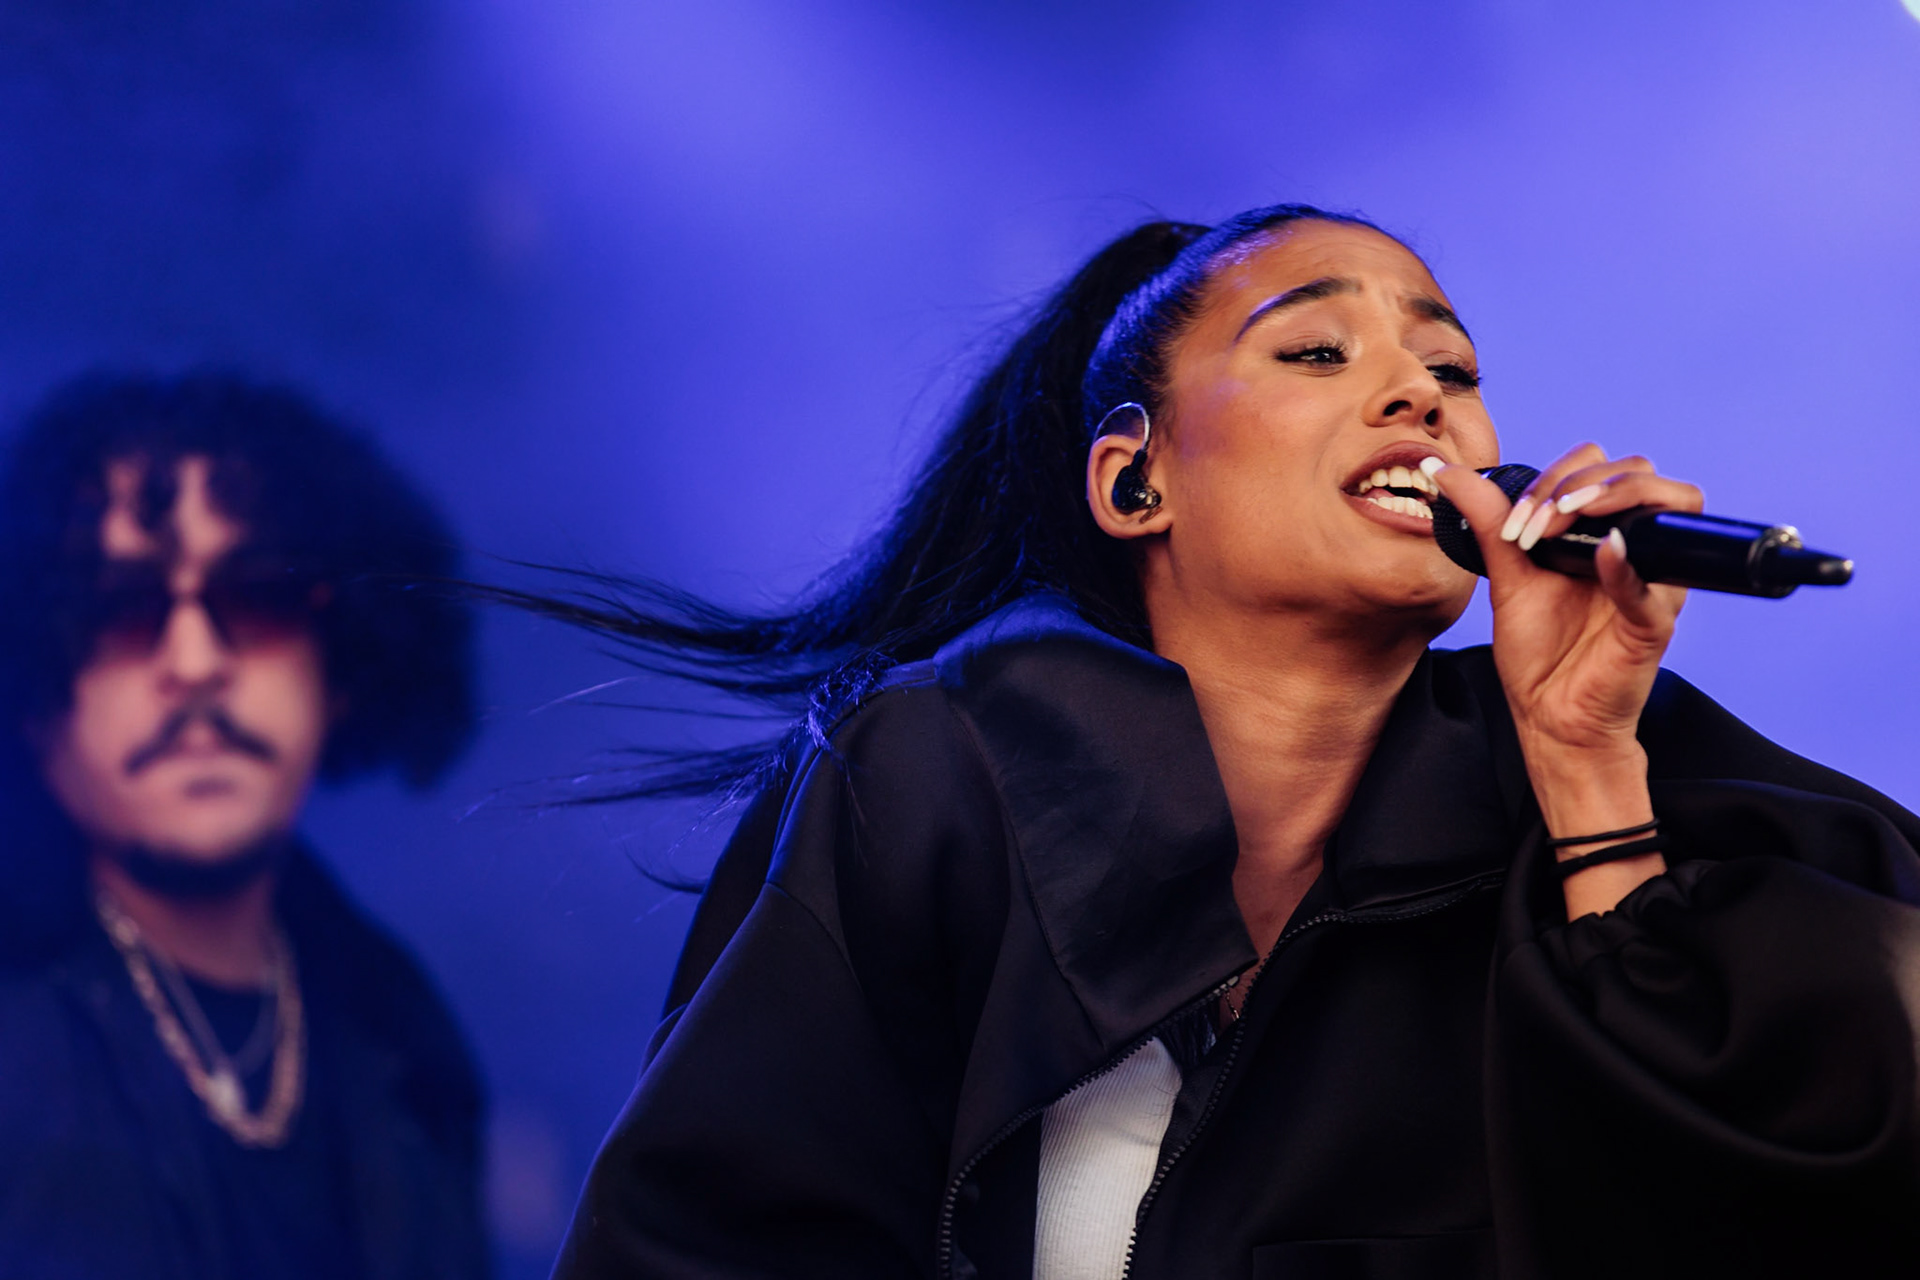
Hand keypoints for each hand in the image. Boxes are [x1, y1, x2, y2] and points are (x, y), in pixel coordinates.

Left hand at [1427, 445, 1703, 914]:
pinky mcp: (1656, 622)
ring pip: (1672, 506)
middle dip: (1578, 483)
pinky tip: (1602, 555)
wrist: (1548, 717)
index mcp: (1603, 532)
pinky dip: (1630, 566)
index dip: (1558, 476)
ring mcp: (1654, 582)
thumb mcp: (1507, 573)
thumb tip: (1447, 469)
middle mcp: (1636, 548)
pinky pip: (1659, 586)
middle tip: (1533, 522)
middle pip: (1639, 472)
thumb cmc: (1538, 652)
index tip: (1514, 518)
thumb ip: (1488, 518)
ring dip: (1613, 498)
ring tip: (1561, 521)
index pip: (1603, 467)